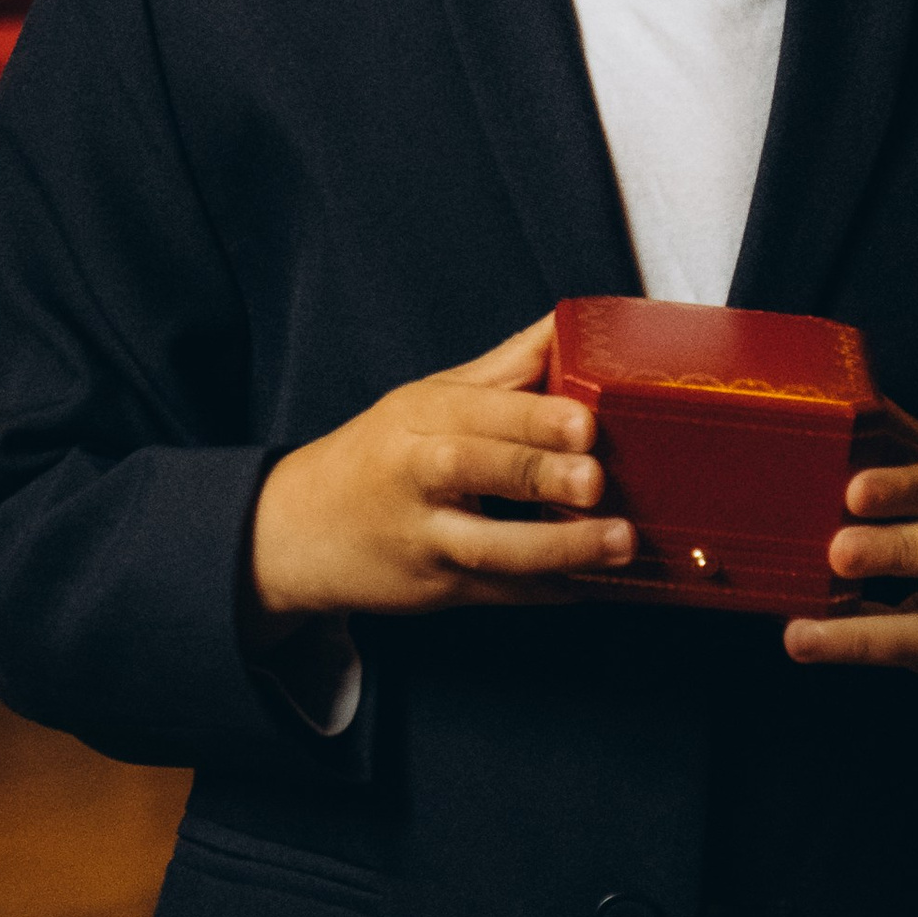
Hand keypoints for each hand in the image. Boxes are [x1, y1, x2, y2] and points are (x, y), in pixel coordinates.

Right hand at [248, 316, 635, 623]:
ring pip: (489, 545)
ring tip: (620, 541)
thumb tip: (569, 323)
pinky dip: (550, 590)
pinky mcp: (436, 590)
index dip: (530, 415)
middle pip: (472, 468)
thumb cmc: (378, 457)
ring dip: (558, 547)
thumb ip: (504, 369)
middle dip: (536, 472)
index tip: (585, 421)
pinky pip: (501, 593)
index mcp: (416, 417)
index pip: (475, 410)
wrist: (296, 533)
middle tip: (597, 479)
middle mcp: (413, 474)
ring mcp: (423, 538)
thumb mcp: (426, 401)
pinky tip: (599, 584)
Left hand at [783, 409, 917, 692]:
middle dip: (899, 551)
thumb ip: (903, 440)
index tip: (856, 490)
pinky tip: (803, 640)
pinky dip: (849, 646)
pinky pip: (900, 651)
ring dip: (860, 628)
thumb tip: (838, 387)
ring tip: (802, 630)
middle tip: (839, 551)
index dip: (910, 487)